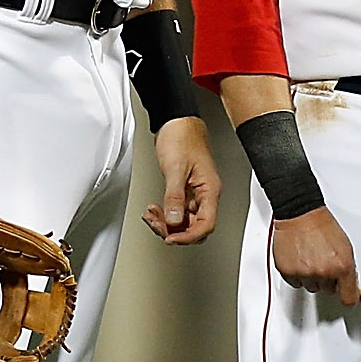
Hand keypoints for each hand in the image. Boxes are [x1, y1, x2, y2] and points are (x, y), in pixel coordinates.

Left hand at [145, 116, 221, 244]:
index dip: (188, 236)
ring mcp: (195, 193)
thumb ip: (175, 197)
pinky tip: (154, 210)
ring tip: (151, 215)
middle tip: (156, 224)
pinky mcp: (185, 190)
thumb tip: (174, 221)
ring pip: (184, 221)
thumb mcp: (175, 169)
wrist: (177, 122)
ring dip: (166, 222)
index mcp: (210, 190)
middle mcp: (205, 194)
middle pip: (194, 227)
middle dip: (174, 230)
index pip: (206, 225)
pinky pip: (177, 210)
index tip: (171, 239)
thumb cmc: (182, 138)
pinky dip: (165, 213)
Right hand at [271, 208, 360, 306]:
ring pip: (311, 287)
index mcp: (342, 266)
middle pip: (328, 291)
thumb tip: (355, 289)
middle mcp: (323, 272)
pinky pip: (295, 283)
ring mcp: (305, 273)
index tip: (348, 297)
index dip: (348, 298)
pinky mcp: (289, 272)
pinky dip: (297, 274)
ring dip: (312, 277)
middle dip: (327, 279)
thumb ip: (350, 271)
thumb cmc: (322, 227)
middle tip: (323, 261)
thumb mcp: (345, 248)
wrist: (301, 214)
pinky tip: (300, 259)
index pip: (348, 298)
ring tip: (311, 257)